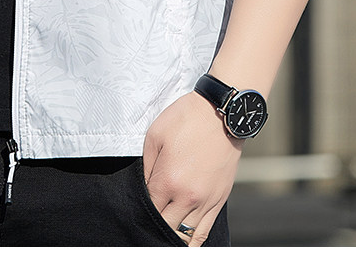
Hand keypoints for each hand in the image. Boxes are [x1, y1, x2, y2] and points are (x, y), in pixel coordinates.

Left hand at [142, 90, 242, 246]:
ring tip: (162, 236)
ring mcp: (205, 201)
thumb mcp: (155, 136)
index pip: (148, 210)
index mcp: (167, 181)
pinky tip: (183, 241)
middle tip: (145, 225)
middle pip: (165, 227)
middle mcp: (187, 197)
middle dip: (153, 226)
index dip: (139, 211)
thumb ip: (146, 166)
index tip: (134, 209)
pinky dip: (193, 241)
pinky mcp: (219, 201)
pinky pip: (204, 232)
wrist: (220, 114)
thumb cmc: (185, 120)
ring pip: (185, 236)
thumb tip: (143, 187)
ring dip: (172, 237)